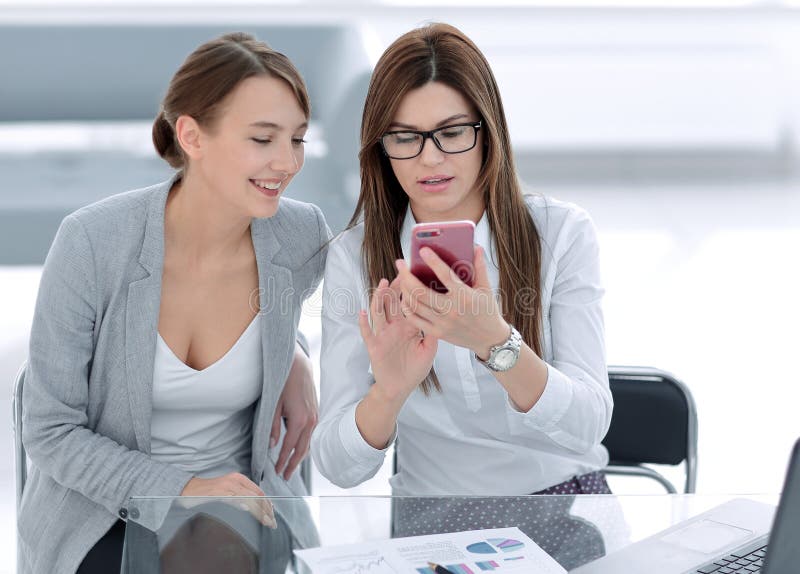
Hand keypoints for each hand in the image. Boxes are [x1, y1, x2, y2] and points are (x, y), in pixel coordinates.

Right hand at [180, 473, 275, 527]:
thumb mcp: (227, 493)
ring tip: (266, 522)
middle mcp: (236, 479)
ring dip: (261, 512)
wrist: (188, 489)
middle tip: (272, 522)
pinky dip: (248, 507)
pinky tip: (253, 514)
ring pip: (251, 498)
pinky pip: (238, 500)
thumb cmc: (207, 493)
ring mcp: (229, 485)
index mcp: (239, 478)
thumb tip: (249, 507)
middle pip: (257, 495)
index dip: (267, 504)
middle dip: (267, 509)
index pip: (258, 491)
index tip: (271, 515)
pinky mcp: (221, 491)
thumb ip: (238, 497)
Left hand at [271, 343, 317, 479]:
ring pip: (309, 443)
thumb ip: (273, 426)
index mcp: (299, 420)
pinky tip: (298, 448)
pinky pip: (311, 434)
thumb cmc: (283, 382)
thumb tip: (272, 445)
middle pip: (302, 449)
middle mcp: (311, 421)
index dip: (282, 461)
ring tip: (291, 466)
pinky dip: (305, 445)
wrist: (298, 365)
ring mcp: (316, 417)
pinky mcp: (316, 412)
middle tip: (284, 476)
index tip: (276, 472)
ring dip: (300, 456)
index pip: (289, 447)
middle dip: (293, 464)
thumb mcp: (273, 404)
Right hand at [358, 277, 437, 405]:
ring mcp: (383, 335)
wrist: (399, 388)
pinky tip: (362, 312)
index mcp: (408, 326)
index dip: (410, 291)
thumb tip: (441, 316)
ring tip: (383, 284)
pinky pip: (367, 332)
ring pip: (379, 312)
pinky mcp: (374, 346)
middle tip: (399, 273)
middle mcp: (394, 327)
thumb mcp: (429, 351)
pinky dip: (363, 322)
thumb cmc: (414, 369)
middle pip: (392, 302)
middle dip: (395, 288)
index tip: (415, 276)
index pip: (408, 304)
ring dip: (379, 298)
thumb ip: (433, 334)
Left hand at [395, 245, 508, 358]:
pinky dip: (407, 308)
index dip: (433, 261)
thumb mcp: (486, 288)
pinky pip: (415, 320)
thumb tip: (476, 248)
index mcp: (464, 296)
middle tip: (400, 264)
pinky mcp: (437, 333)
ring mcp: (443, 323)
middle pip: (420, 291)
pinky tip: (405, 298)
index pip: (445, 275)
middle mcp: (451, 310)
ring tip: (401, 278)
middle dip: (406, 275)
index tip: (422, 250)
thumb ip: (480, 267)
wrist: (490, 339)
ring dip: (404, 290)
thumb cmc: (488, 311)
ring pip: (415, 305)